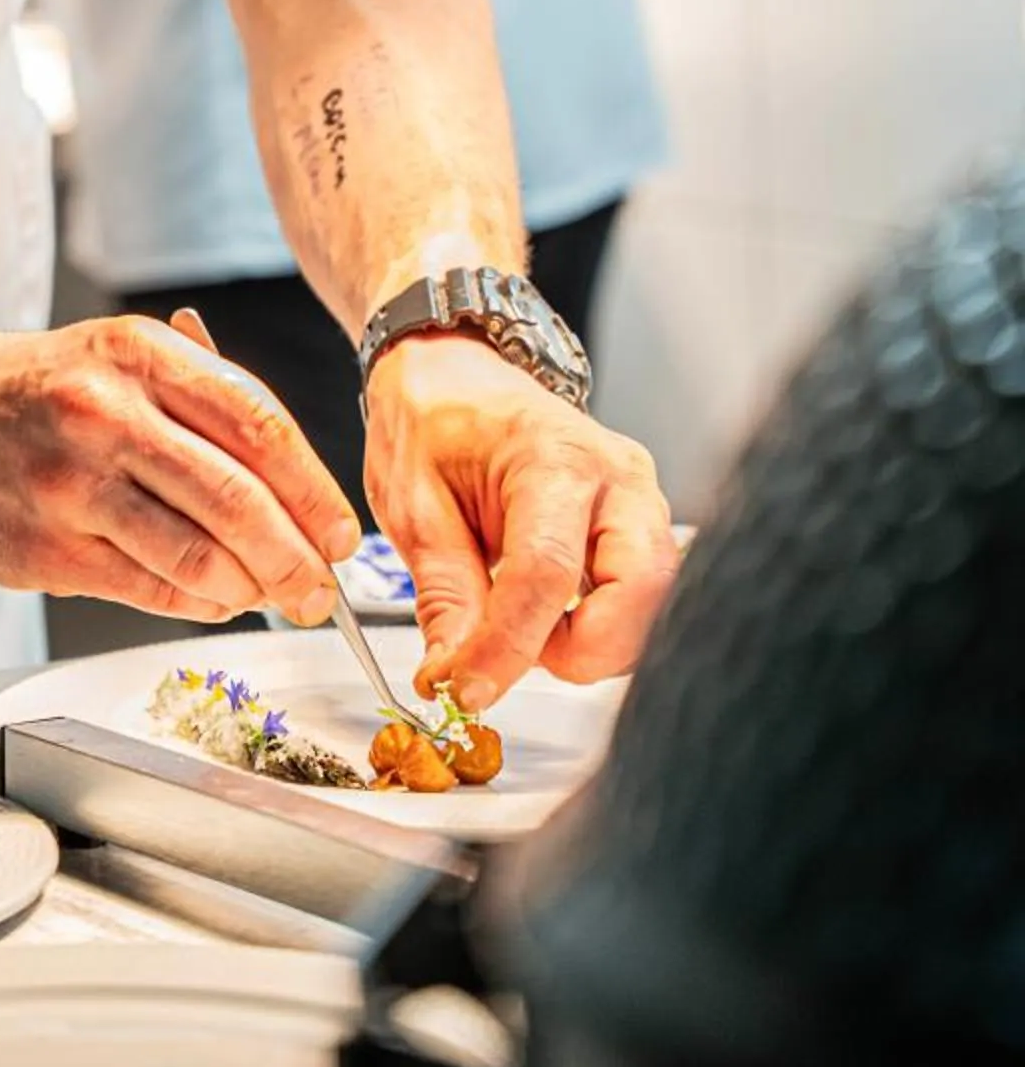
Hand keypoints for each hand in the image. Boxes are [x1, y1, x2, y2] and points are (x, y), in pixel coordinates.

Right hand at [0, 314, 360, 623]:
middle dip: (296, 556)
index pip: (258, 424)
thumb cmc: (43, 390)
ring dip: (252, 589)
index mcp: (139, 354)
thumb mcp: (125, 358)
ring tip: (272, 597)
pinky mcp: (45, 548)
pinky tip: (213, 598)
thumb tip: (298, 495)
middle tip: (321, 588)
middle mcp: (106, 413)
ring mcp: (71, 483)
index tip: (341, 532)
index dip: (314, 489)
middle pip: (237, 498)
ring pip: (196, 554)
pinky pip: (148, 588)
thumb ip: (207, 408)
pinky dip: (197, 602)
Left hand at [361, 335, 677, 711]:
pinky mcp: (641, 525)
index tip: (463, 692)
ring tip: (521, 625)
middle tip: (511, 656)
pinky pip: (643, 599)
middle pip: (639, 592)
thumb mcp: (412, 503)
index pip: (545, 574)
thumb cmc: (434, 420)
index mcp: (552, 455)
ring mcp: (639, 499)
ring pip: (653, 605)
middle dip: (581, 650)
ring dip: (592, 642)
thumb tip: (454, 680)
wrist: (454, 374)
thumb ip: (443, 594)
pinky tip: (547, 615)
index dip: (507, 648)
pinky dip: (601, 627)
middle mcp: (616, 475)